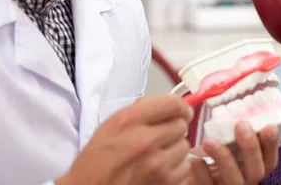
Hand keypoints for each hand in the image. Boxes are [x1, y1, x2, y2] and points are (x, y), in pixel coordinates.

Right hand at [55, 94, 193, 184]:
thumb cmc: (96, 163)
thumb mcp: (110, 126)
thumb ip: (138, 111)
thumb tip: (165, 105)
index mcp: (129, 121)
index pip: (172, 103)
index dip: (181, 107)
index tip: (182, 112)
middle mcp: (144, 140)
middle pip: (181, 125)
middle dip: (174, 130)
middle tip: (162, 138)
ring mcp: (156, 163)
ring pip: (185, 146)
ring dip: (175, 150)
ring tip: (157, 156)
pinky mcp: (164, 182)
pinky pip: (184, 166)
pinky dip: (176, 168)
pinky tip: (161, 170)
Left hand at [185, 121, 279, 184]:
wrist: (194, 177)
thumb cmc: (214, 156)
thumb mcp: (229, 145)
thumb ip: (237, 132)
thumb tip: (240, 105)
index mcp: (254, 168)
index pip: (269, 160)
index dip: (272, 145)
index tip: (270, 126)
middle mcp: (245, 181)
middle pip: (256, 171)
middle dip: (251, 147)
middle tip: (241, 125)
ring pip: (234, 180)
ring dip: (224, 158)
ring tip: (208, 140)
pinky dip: (202, 173)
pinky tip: (195, 159)